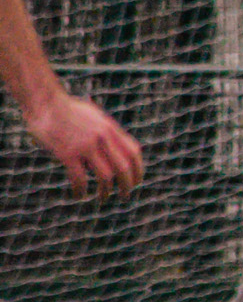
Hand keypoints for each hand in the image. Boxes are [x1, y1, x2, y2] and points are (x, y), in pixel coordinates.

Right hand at [25, 93, 142, 200]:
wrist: (45, 102)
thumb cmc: (66, 108)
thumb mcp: (94, 115)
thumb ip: (105, 130)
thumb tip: (114, 143)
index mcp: (110, 127)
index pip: (133, 151)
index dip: (138, 169)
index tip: (137, 180)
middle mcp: (102, 137)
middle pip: (124, 167)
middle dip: (128, 184)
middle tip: (126, 195)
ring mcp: (85, 146)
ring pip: (105, 176)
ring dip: (105, 191)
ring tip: (103, 198)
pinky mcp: (68, 153)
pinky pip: (80, 179)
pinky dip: (81, 190)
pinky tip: (79, 195)